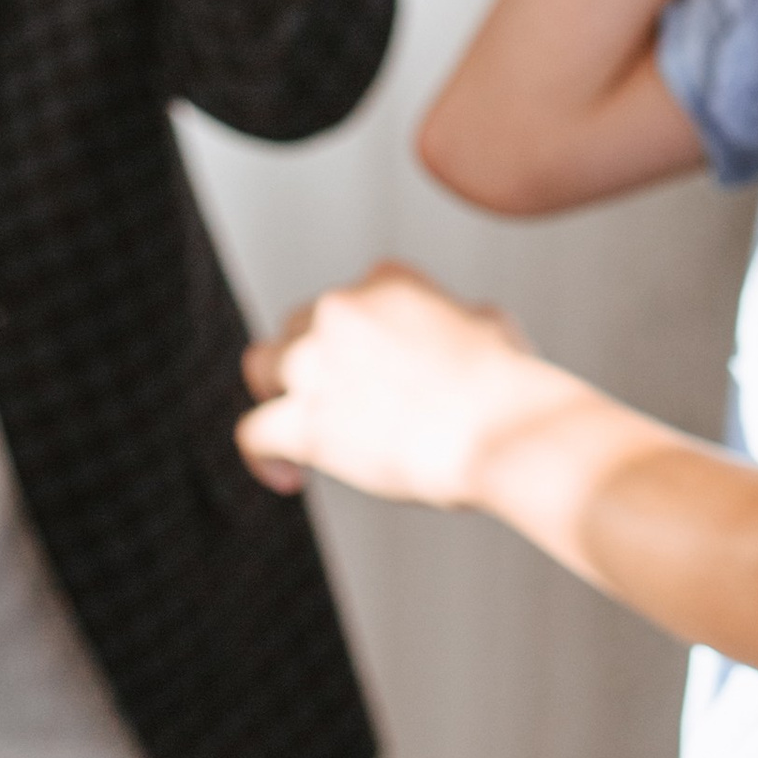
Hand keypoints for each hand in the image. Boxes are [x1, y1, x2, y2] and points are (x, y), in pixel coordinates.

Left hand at [236, 262, 550, 507]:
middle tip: (334, 400)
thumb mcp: (490, 323)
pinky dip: (264, 458)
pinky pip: (251, 433)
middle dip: (311, 360)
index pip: (354, 296)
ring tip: (297, 427)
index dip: (359, 336)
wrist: (498, 432)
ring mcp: (315, 362)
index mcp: (388, 280)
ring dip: (276, 394)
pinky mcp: (302, 420)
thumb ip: (455, 318)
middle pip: (297, 326)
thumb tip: (459, 332)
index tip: (373, 370)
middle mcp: (342, 309)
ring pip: (259, 367)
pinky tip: (289, 478)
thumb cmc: (506, 386)